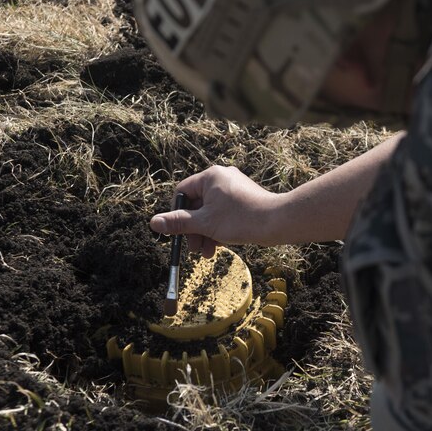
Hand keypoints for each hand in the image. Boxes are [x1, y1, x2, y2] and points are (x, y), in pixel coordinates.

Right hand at [149, 165, 281, 256]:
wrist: (278, 222)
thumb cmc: (241, 219)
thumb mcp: (205, 223)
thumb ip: (179, 223)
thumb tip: (154, 223)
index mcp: (210, 176)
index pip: (183, 192)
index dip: (177, 214)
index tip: (178, 233)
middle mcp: (221, 178)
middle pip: (197, 204)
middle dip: (194, 229)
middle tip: (194, 249)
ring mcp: (234, 188)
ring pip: (210, 212)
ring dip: (206, 233)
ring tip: (207, 254)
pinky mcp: (244, 199)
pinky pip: (223, 213)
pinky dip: (219, 229)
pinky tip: (219, 246)